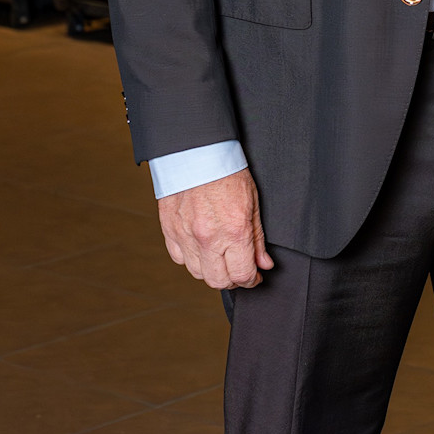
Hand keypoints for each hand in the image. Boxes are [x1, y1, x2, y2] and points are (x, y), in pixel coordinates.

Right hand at [157, 168, 274, 288]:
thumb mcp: (253, 202)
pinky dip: (191, 258)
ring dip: (211, 270)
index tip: (254, 276)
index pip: (241, 275)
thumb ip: (257, 238)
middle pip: (218, 281)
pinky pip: (179, 258)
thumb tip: (263, 263)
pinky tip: (201, 247)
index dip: (251, 280)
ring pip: (198, 273)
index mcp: (233, 232)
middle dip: (232, 280)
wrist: (197, 152)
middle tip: (239, 269)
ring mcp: (185, 236)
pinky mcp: (170, 230)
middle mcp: (207, 239)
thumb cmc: (227, 172)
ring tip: (221, 257)